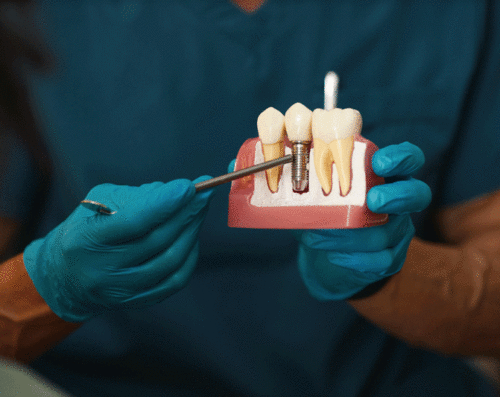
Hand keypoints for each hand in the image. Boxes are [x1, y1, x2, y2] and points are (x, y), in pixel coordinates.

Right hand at [24, 177, 215, 321]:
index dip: (165, 203)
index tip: (189, 186)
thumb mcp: (98, 202)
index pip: (133, 221)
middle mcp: (102, 270)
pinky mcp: (136, 302)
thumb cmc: (86, 229)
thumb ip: (135, 196)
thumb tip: (175, 192)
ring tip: (199, 210)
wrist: (65, 276)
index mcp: (86, 240)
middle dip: (186, 213)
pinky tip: (191, 237)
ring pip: (170, 261)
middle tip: (205, 192)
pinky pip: (174, 280)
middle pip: (157, 241)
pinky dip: (189, 256)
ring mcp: (120, 290)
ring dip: (192, 231)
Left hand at [296, 142, 431, 299]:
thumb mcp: (328, 187)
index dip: (401, 158)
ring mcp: (398, 231)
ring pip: (385, 233)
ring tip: (317, 235)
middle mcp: (400, 201)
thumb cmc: (331, 208)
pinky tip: (334, 255)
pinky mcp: (391, 258)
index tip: (379, 162)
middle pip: (418, 195)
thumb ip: (322, 175)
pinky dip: (354, 259)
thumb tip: (295, 164)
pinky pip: (380, 261)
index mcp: (388, 175)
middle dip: (397, 196)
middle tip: (374, 199)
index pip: (409, 158)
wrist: (330, 251)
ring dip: (350, 235)